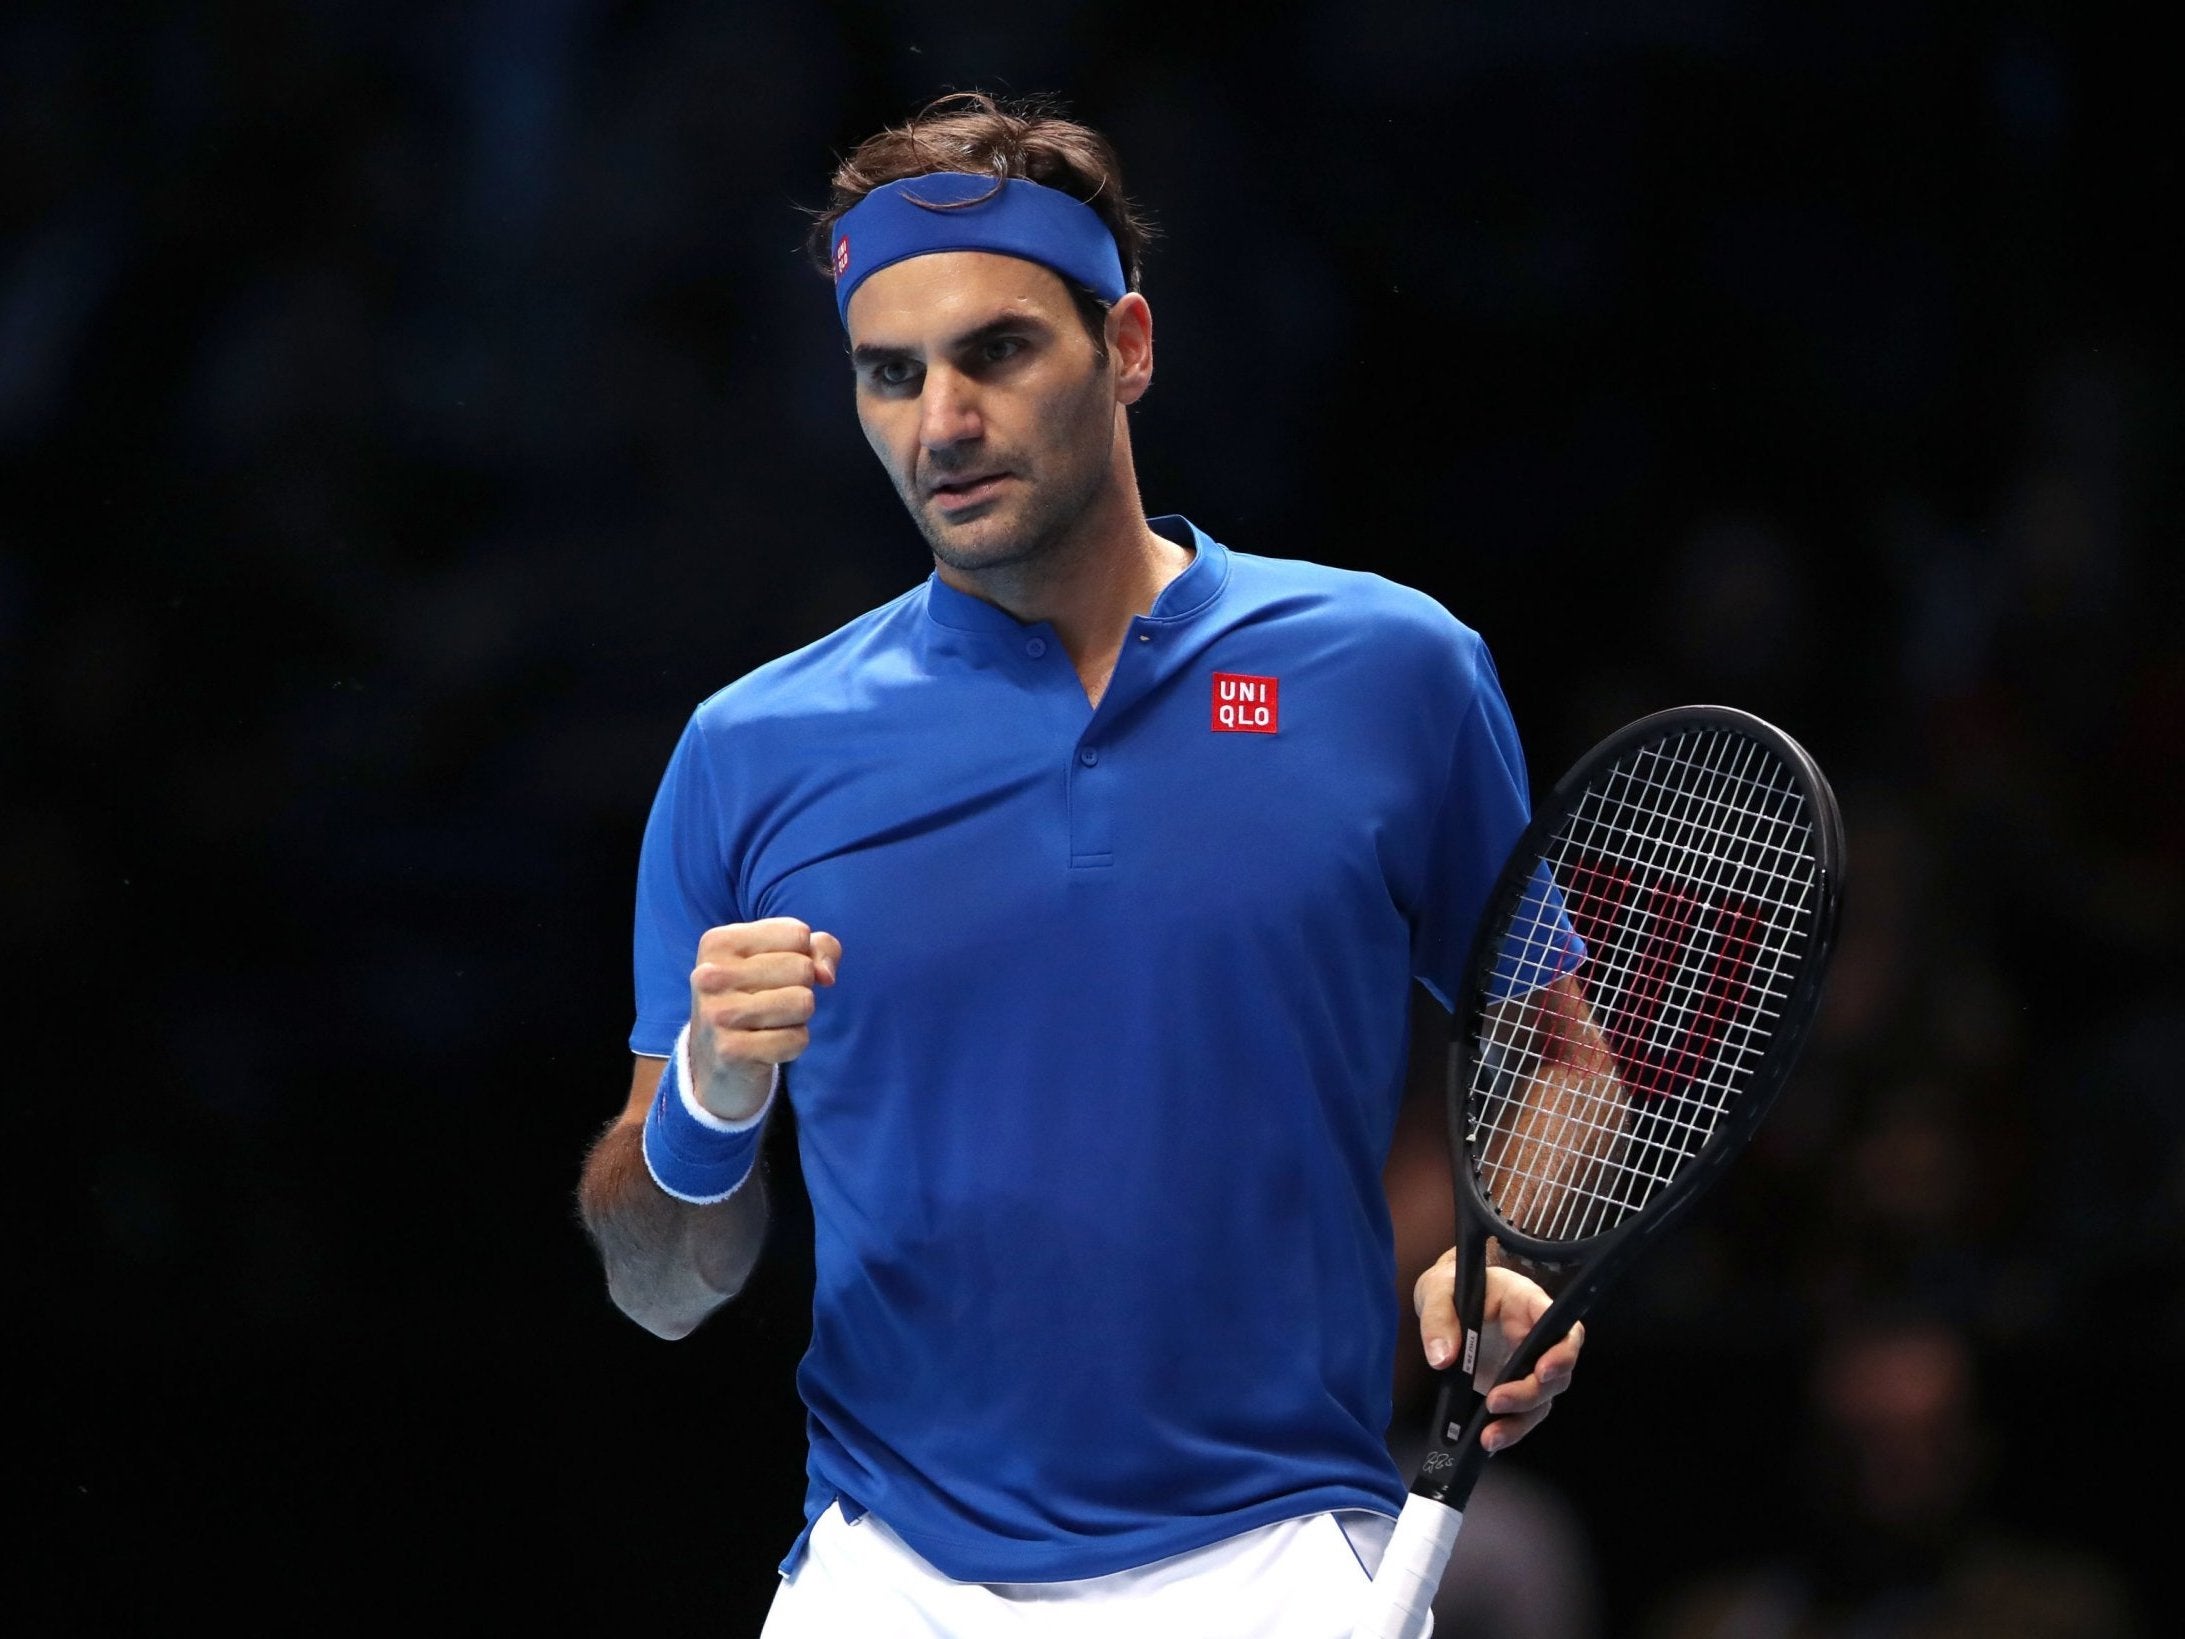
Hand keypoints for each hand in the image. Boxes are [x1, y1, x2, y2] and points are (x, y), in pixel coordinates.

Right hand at [687, 917, 840, 1121]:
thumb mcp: (780, 957)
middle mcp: (710, 975)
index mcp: (718, 942)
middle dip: (801, 987)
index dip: (801, 955)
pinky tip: (767, 1045)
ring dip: (798, 1017)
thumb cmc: (755, 996)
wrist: (715, 1058)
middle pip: (803, 968)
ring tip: (770, 1022)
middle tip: (772, 1001)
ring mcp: (717, 1014)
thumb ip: (818, 948)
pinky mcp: (731, 1051)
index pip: (798, 934)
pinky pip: (797, 1039)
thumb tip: (826, 975)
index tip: (775, 972)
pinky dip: (793, 1044)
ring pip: (803, 1002)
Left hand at [1413, 1251, 1583, 1452]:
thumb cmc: (1450, 1287)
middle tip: (1495, 1402)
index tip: (1542, 1370)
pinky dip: (1508, 1428)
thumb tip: (1442, 1359)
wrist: (1445, 1300)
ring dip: (1519, 1421)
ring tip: (1489, 1436)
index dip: (1562, 1351)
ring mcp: (1526, 1363)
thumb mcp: (1437, 1291)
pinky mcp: (1513, 1384)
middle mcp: (1535, 1336)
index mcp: (1526, 1302)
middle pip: (1555, 1371)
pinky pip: (1522, 1412)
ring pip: (1542, 1399)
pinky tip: (1489, 1439)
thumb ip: (1438, 1320)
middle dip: (1530, 1393)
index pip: (1561, 1326)